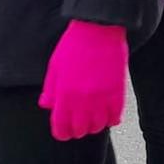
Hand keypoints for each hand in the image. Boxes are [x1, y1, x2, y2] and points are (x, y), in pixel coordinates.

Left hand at [37, 20, 127, 140]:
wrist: (99, 30)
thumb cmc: (74, 46)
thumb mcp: (55, 66)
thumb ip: (50, 89)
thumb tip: (46, 106)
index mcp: (64, 94)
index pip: (61, 127)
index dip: (61, 133)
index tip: (63, 133)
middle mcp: (83, 100)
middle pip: (80, 130)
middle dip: (77, 130)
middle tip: (77, 126)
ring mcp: (102, 98)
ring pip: (98, 127)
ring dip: (93, 126)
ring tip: (91, 119)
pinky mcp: (117, 93)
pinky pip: (115, 117)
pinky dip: (110, 120)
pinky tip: (107, 115)